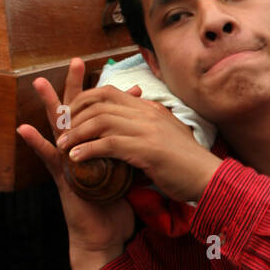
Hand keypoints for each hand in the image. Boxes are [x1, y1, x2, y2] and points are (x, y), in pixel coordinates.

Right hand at [17, 59, 137, 269]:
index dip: (120, 102)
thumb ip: (134, 158)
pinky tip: (24, 128)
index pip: (109, 118)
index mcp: (100, 148)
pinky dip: (36, 144)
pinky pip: (48, 158)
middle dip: (79, 88)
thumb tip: (156, 145)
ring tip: (41, 82)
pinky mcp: (62, 177)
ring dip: (50, 105)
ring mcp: (70, 162)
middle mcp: (83, 150)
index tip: (134, 84)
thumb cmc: (116, 207)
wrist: (104, 235)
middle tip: (77, 61)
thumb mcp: (129, 176)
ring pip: (59, 128)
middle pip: (81, 113)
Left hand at [53, 75, 219, 205]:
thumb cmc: (186, 163)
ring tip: (62, 146)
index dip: (84, 100)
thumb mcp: (166, 136)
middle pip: (100, 102)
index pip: (110, 92)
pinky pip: (108, 144)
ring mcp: (148, 130)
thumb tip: (127, 127)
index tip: (70, 115)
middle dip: (75, 115)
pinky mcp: (146, 149)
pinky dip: (87, 150)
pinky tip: (75, 159)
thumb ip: (147, 127)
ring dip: (76, 133)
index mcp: (150, 108)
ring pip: (100, 121)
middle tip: (61, 130)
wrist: (208, 177)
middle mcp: (147, 113)